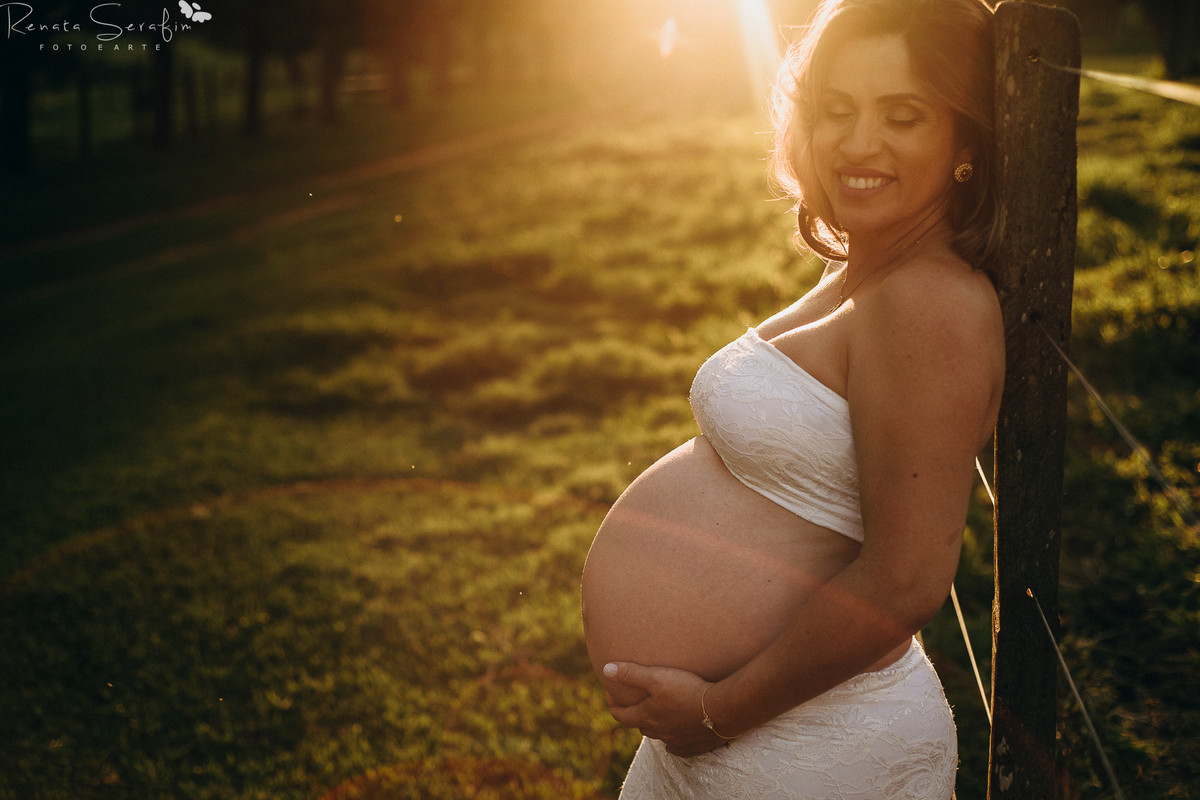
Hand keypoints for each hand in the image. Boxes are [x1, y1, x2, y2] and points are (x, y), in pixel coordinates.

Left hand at [602, 661, 731, 756]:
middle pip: (640, 725)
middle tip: (636, 701)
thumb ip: (631, 674)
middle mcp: (659, 732)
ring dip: (655, 725)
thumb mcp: (656, 677)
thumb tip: (606, 670)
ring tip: (657, 713)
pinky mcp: (693, 746)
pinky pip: (678, 747)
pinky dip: (673, 741)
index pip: (621, 716)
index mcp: (647, 717)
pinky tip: (675, 736)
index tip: (610, 693)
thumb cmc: (687, 690)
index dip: (613, 704)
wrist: (721, 710)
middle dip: (634, 713)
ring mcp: (676, 741)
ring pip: (659, 735)